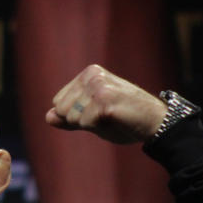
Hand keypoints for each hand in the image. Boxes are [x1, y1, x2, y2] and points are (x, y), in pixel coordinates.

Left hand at [45, 65, 166, 143]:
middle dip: (81, 121)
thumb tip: (48, 117)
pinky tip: (116, 119)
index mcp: (89, 74)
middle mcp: (93, 76)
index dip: (75, 116)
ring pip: (72, 118)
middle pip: (63, 111)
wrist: (154, 121)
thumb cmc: (124, 118)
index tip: (98, 112)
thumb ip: (69, 117)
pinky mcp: (105, 102)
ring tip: (111, 117)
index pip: (59, 102)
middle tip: (106, 116)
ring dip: (91, 124)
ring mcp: (99, 88)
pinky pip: (85, 123)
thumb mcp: (92, 116)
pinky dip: (98, 128)